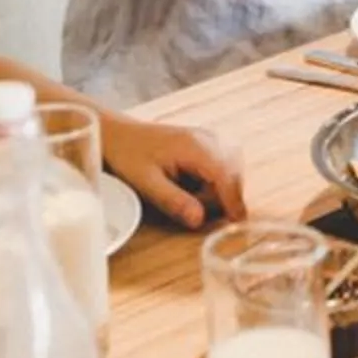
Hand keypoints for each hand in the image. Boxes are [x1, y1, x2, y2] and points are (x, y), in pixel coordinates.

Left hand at [102, 114, 243, 228]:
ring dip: (218, 190)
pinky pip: (225, 167)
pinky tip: (194, 185)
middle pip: (233, 175)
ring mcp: (211, 139)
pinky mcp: (210, 144)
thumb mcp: (146, 183)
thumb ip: (174, 202)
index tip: (237, 222)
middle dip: (220, 197)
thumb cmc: (129, 155)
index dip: (234, 201)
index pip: (226, 175)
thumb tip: (199, 220)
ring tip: (188, 193)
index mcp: (195, 146)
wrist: (120, 135)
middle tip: (191, 207)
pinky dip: (215, 182)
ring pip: (232, 172)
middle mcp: (209, 138)